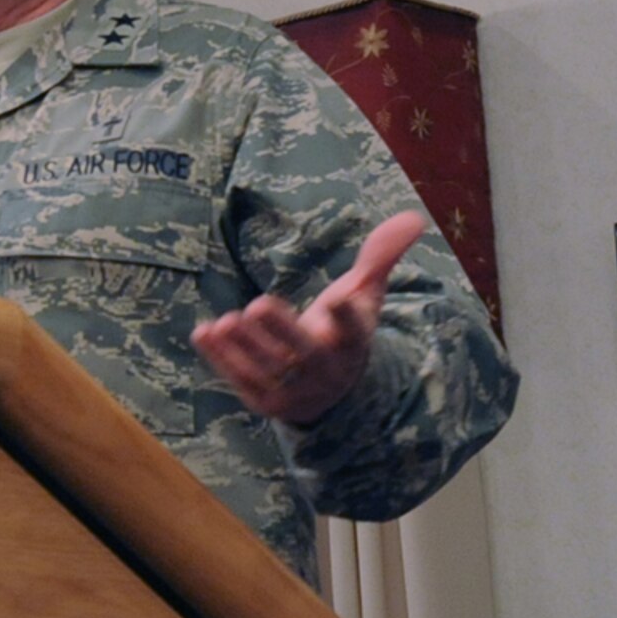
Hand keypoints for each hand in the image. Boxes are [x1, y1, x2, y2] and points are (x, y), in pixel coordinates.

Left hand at [192, 211, 425, 425]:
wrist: (330, 394)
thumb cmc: (343, 332)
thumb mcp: (363, 296)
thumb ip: (381, 257)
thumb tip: (413, 216)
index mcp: (352, 344)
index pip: (354, 332)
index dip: (346, 318)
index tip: (337, 301)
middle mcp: (326, 370)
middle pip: (304, 355)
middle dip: (281, 332)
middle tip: (258, 305)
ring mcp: (295, 389)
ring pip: (268, 371)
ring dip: (243, 348)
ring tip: (223, 323)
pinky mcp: (266, 401)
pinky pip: (241, 381)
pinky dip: (220, 359)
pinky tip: (203, 332)